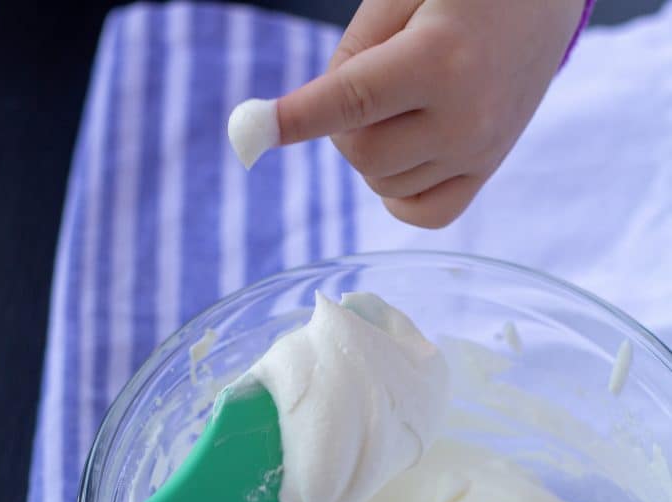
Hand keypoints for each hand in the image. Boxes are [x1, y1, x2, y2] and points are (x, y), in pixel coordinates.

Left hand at [276, 0, 584, 227]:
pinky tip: (401, 153)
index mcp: (440, 59)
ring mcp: (479, 151)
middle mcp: (464, 117)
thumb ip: (356, 53)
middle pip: (360, 153)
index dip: (296, 117)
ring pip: (382, 183)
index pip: (350, 101)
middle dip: (340, 124)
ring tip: (399, 100)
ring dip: (367, 151)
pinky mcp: (487, 170)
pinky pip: (422, 212)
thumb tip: (318, 118)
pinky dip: (395, 191)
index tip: (251, 132)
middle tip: (367, 81)